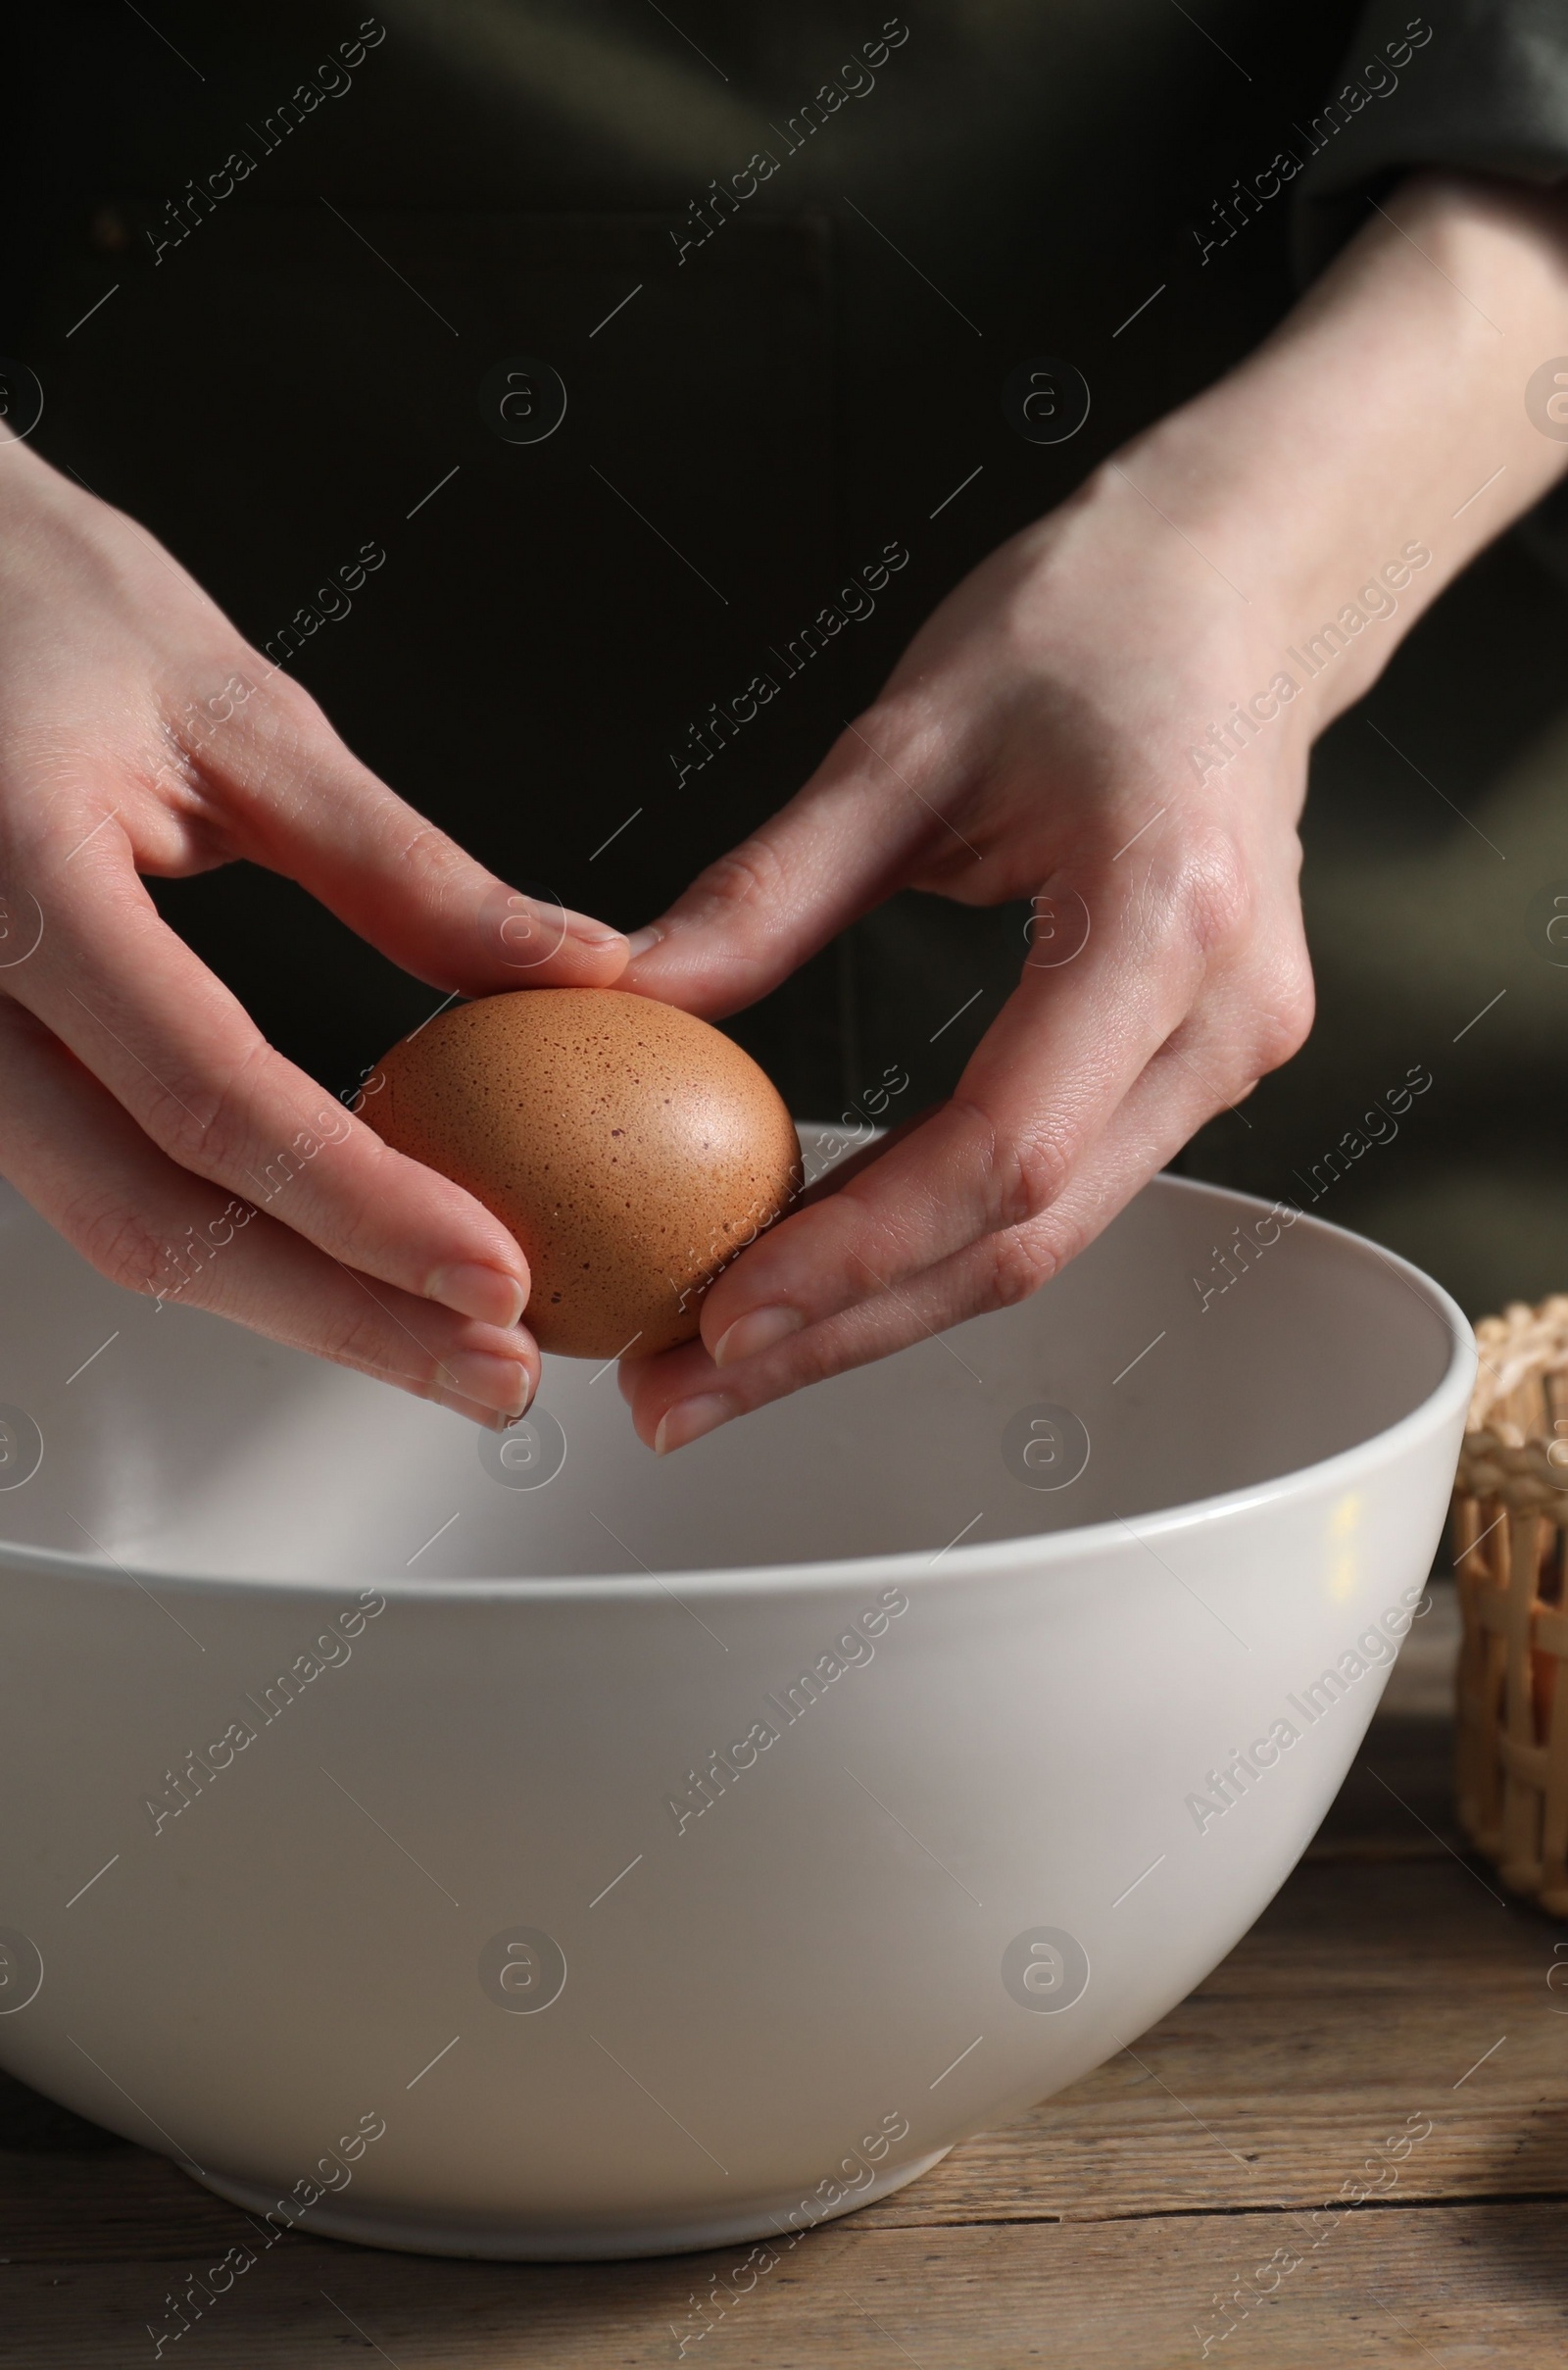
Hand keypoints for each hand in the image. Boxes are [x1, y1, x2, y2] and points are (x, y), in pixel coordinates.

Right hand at [0, 436, 628, 1423]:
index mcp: (19, 875)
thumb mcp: (234, 704)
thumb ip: (398, 863)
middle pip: (151, 1217)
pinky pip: (85, 1177)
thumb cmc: (32, 594)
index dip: (368, 1207)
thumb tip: (568, 967)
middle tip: (491, 1368)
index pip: (212, 1098)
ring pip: (112, 1222)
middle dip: (341, 1316)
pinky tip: (329, 1255)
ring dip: (289, 1299)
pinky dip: (222, 1233)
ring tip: (437, 1336)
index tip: (498, 1271)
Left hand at [620, 171, 1567, 1451]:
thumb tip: (630, 1002)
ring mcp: (1228, 1051)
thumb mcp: (903, 738)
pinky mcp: (1198, 1062)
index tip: (719, 1307)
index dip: (857, 1250)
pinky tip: (826, 1271)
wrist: (1240, 589)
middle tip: (678, 1389)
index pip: (1005, 1147)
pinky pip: (1060, 1189)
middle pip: (1026, 1240)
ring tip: (723, 1354)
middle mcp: (1224, 1014)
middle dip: (842, 1334)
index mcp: (1162, 916)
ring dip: (879, 1313)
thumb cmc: (1093, 624)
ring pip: (1044, 1241)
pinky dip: (932, 1244)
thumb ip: (768, 890)